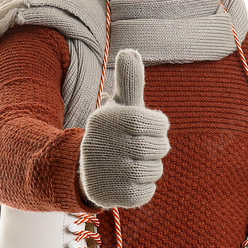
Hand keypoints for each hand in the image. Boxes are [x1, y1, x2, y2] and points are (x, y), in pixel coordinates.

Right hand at [78, 48, 170, 209]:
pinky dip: (144, 188)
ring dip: (151, 167)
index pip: (157, 122)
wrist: (88, 169)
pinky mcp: (111, 196)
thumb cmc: (114, 132)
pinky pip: (146, 193)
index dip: (158, 126)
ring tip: (134, 162)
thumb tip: (129, 51)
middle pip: (158, 148)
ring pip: (154, 170)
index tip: (150, 127)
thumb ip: (130, 82)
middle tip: (142, 147)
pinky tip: (129, 180)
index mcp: (108, 119)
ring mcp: (106, 171)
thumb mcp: (121, 107)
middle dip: (157, 148)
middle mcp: (102, 144)